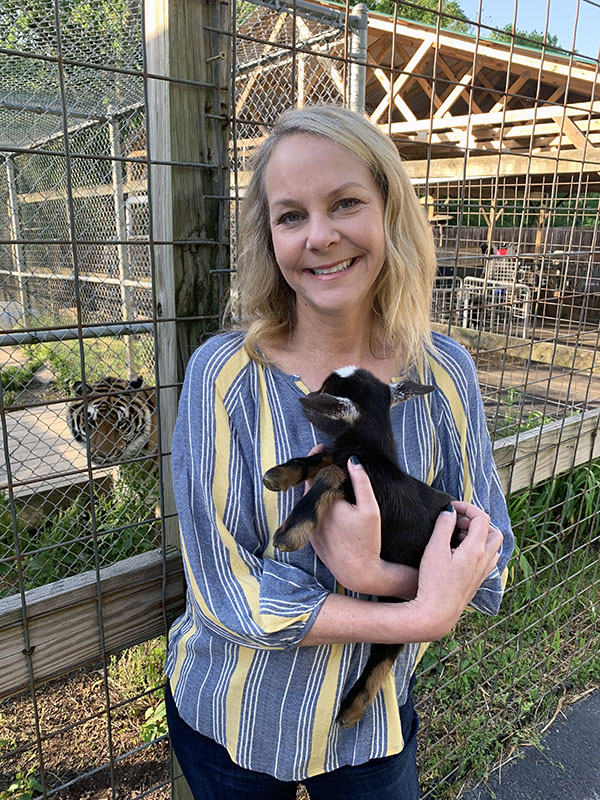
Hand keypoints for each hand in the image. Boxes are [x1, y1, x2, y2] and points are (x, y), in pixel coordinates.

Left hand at [308, 453, 417, 597]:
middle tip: (327, 461)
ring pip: (308, 500)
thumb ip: (362, 482)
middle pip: (308, 485)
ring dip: (314, 488)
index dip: (317, 458)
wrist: (358, 572)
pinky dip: (315, 504)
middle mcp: (313, 513)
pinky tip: (328, 502)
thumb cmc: (368, 541)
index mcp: (326, 502)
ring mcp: (309, 526)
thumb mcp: (371, 509)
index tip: (321, 447)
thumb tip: (353, 460)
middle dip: (316, 472)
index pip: (315, 473)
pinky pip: (310, 514)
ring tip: (328, 479)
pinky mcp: (311, 538)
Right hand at [409, 501, 502, 639]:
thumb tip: (450, 511)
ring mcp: (483, 572)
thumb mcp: (435, 548)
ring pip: (493, 547)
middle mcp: (484, 560)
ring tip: (457, 538)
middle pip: (493, 531)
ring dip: (479, 536)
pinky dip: (479, 550)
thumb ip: (444, 525)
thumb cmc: (434, 582)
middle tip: (456, 523)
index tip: (452, 507)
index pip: (482, 518)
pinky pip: (488, 560)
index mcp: (476, 549)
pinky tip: (460, 554)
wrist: (437, 613)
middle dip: (476, 521)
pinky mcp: (478, 582)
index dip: (468, 507)